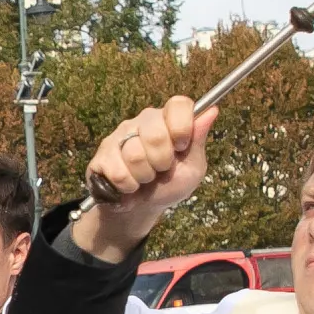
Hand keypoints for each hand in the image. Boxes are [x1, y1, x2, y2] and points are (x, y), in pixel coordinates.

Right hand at [72, 97, 214, 259]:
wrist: (141, 208)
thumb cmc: (169, 185)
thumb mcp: (192, 168)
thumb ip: (198, 142)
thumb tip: (212, 111)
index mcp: (168, 120)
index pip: (178, 104)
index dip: (182, 126)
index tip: (181, 147)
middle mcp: (143, 121)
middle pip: (155, 133)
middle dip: (162, 161)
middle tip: (161, 170)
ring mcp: (119, 135)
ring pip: (134, 155)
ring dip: (144, 177)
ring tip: (144, 180)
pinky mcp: (102, 154)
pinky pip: (117, 171)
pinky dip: (127, 186)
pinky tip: (128, 186)